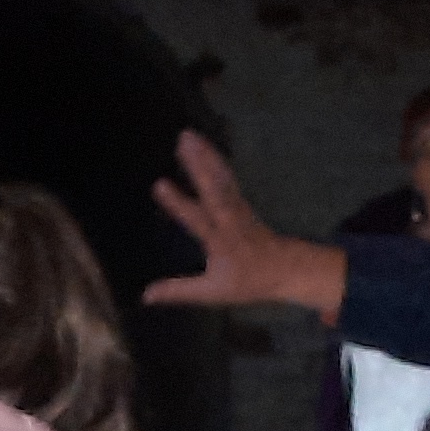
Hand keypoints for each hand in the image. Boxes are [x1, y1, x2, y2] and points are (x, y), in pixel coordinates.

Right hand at [148, 132, 346, 318]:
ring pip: (221, 177)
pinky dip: (215, 158)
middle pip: (214, 189)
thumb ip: (178, 291)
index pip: (198, 220)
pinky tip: (203, 144)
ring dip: (205, 155)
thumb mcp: (212, 292)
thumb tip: (144, 296)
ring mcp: (237, 206)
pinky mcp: (240, 200)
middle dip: (199, 165)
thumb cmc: (246, 281)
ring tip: (188, 134)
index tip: (159, 184)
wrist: (285, 268)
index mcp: (220, 241)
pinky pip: (226, 176)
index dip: (179, 203)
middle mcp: (229, 219)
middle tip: (183, 141)